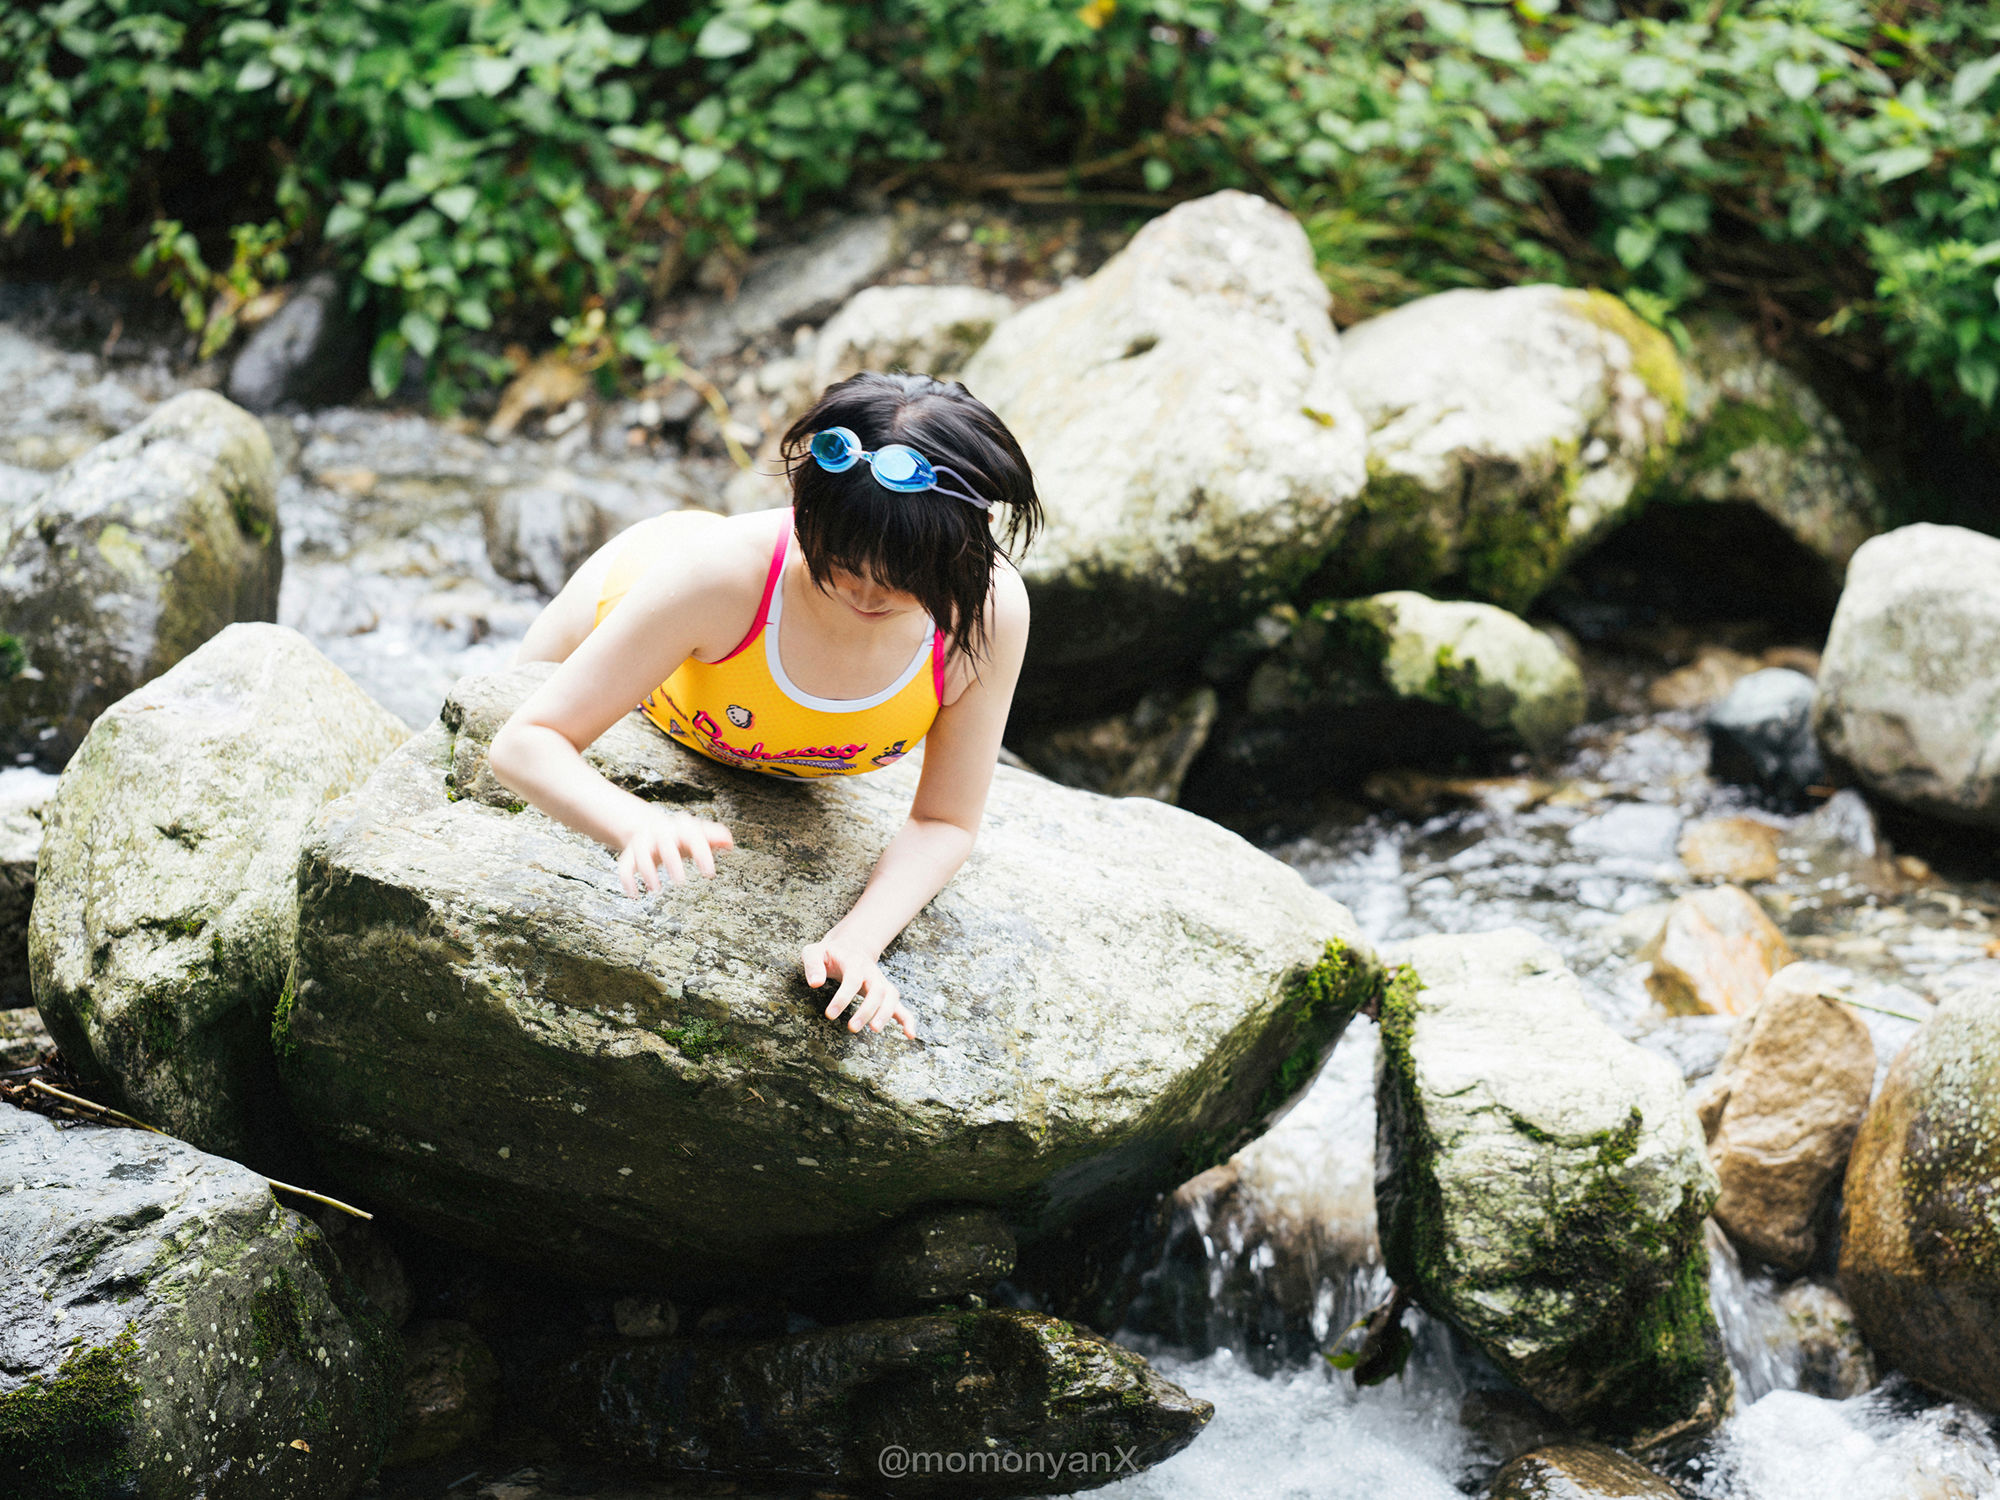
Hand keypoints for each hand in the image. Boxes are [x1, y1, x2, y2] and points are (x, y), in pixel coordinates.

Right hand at [616, 808, 733, 895]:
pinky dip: (627, 881)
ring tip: (656, 890)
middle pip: (665, 845)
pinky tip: (634, 895)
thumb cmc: (679, 836)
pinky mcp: (629, 855)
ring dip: (648, 873)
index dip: (702, 855)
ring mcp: (643, 844)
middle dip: (672, 862)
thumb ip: (713, 837)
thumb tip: (730, 843)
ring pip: (641, 856)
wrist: (647, 826)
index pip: (693, 838)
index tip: (710, 874)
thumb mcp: (696, 834)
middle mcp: (660, 834)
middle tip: (681, 883)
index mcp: (680, 829)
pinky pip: (624, 866)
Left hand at [802, 936, 917, 1040]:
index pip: (853, 980)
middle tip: (852, 1028)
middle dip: (866, 1010)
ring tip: (874, 1029)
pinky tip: (909, 1035)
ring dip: (885, 1014)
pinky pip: (900, 1006)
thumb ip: (812, 965)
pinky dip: (907, 1019)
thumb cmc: (828, 954)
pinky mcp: (884, 993)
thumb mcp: (813, 952)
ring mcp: (880, 982)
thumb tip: (815, 983)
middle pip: (876, 990)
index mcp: (854, 962)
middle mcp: (871, 972)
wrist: (849, 947)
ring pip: (890, 997)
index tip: (829, 1015)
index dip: (842, 998)